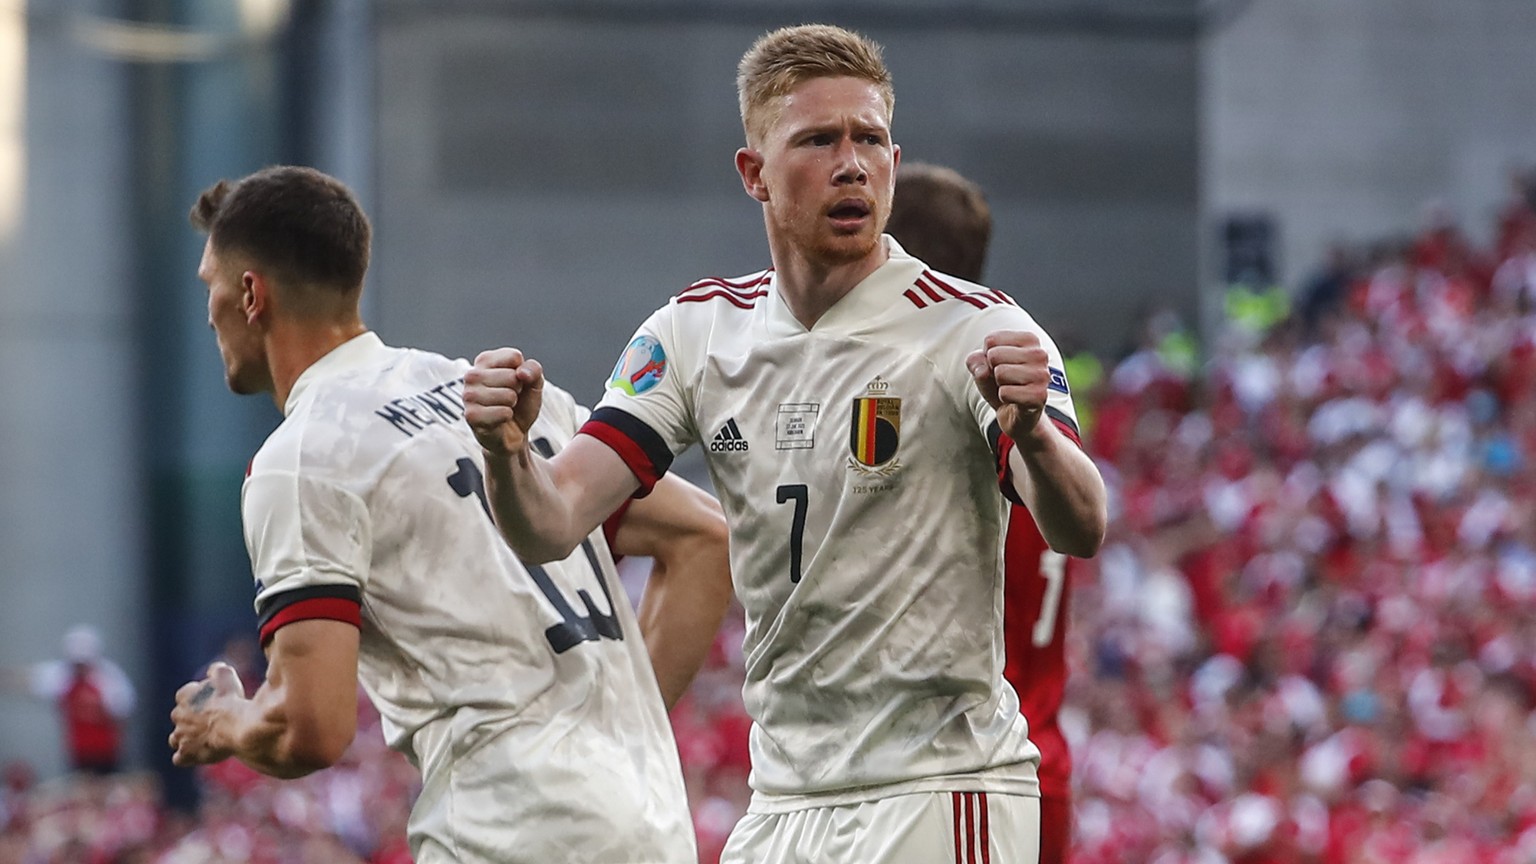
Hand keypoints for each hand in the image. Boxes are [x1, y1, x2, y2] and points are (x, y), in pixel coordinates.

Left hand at [168, 662, 244, 766]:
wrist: (234, 725)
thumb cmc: (231, 699)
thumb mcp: (226, 675)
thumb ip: (217, 671)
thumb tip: (214, 670)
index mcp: (183, 696)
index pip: (186, 696)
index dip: (200, 699)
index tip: (213, 702)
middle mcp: (177, 716)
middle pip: (181, 717)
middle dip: (192, 719)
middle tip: (212, 721)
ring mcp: (180, 736)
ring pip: (176, 738)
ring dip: (186, 738)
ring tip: (203, 739)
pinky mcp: (185, 754)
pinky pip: (180, 758)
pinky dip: (187, 756)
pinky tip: (198, 753)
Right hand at [464, 348, 544, 456]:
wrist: (514, 432)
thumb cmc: (521, 403)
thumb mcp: (534, 383)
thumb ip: (533, 369)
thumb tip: (521, 373)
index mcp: (485, 360)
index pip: (514, 357)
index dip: (523, 373)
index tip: (516, 382)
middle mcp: (472, 375)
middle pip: (512, 376)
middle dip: (518, 390)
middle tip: (510, 399)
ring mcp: (468, 395)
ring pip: (508, 395)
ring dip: (512, 405)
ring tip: (503, 408)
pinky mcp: (471, 415)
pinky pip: (503, 412)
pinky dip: (507, 417)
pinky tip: (499, 419)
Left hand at [967, 330, 1049, 445]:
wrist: (1017, 414)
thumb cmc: (1002, 383)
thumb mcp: (983, 368)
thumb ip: (975, 361)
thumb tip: (983, 371)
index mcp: (1029, 339)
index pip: (991, 340)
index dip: (987, 357)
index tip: (1001, 365)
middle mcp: (1040, 354)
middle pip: (994, 355)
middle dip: (993, 371)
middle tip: (1005, 380)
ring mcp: (1042, 375)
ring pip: (1000, 373)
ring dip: (999, 385)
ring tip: (1011, 388)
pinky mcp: (1039, 396)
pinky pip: (1005, 393)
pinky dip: (1003, 398)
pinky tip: (1014, 400)